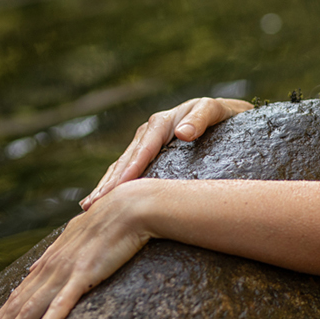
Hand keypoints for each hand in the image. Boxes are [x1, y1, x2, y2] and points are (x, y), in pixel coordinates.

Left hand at [0, 184, 157, 318]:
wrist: (129, 208)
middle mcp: (50, 268)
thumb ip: (54, 254)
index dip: (0, 315)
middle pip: (17, 305)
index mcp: (50, 261)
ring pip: (30, 309)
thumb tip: (35, 268)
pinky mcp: (84, 276)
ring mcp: (64, 273)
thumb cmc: (110, 220)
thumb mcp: (75, 236)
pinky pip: (61, 306)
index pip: (18, 293)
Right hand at [82, 96, 251, 209]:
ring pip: (122, 167)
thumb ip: (201, 119)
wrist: (230, 116)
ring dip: (106, 187)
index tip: (116, 191)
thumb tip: (183, 133)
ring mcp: (147, 145)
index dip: (128, 172)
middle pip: (125, 162)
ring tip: (89, 207)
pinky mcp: (150, 156)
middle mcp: (148, 133)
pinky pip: (129, 171)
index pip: (141, 152)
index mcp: (160, 124)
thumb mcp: (216, 111)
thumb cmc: (226, 115)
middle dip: (108, 184)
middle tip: (92, 205)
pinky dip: (116, 185)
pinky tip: (105, 201)